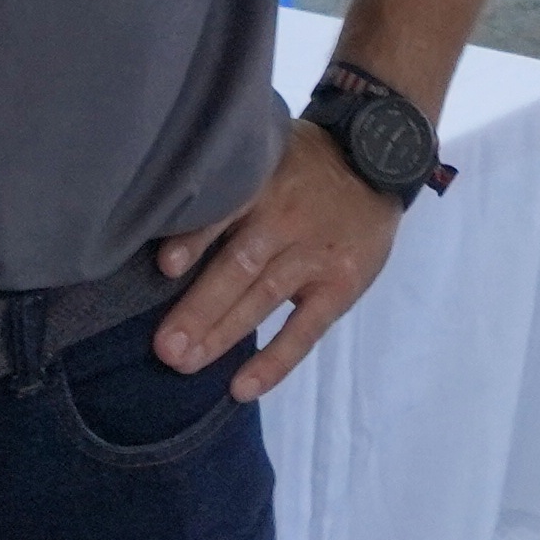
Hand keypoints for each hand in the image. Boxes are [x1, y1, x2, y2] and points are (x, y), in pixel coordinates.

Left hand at [150, 124, 403, 400]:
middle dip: (199, 309)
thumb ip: (228, 185)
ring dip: (223, 334)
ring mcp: (315, 256)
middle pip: (239, 266)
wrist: (377, 161)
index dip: (195, 240)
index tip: (165, 268)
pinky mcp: (339, 286)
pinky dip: (275, 361)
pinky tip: (244, 387)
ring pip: (263, 299)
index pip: (225, 213)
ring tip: (185, 363)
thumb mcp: (266, 152)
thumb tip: (162, 217)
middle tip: (164, 347)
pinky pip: (305, 330)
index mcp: (262, 184)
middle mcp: (286, 220)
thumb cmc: (304, 165)